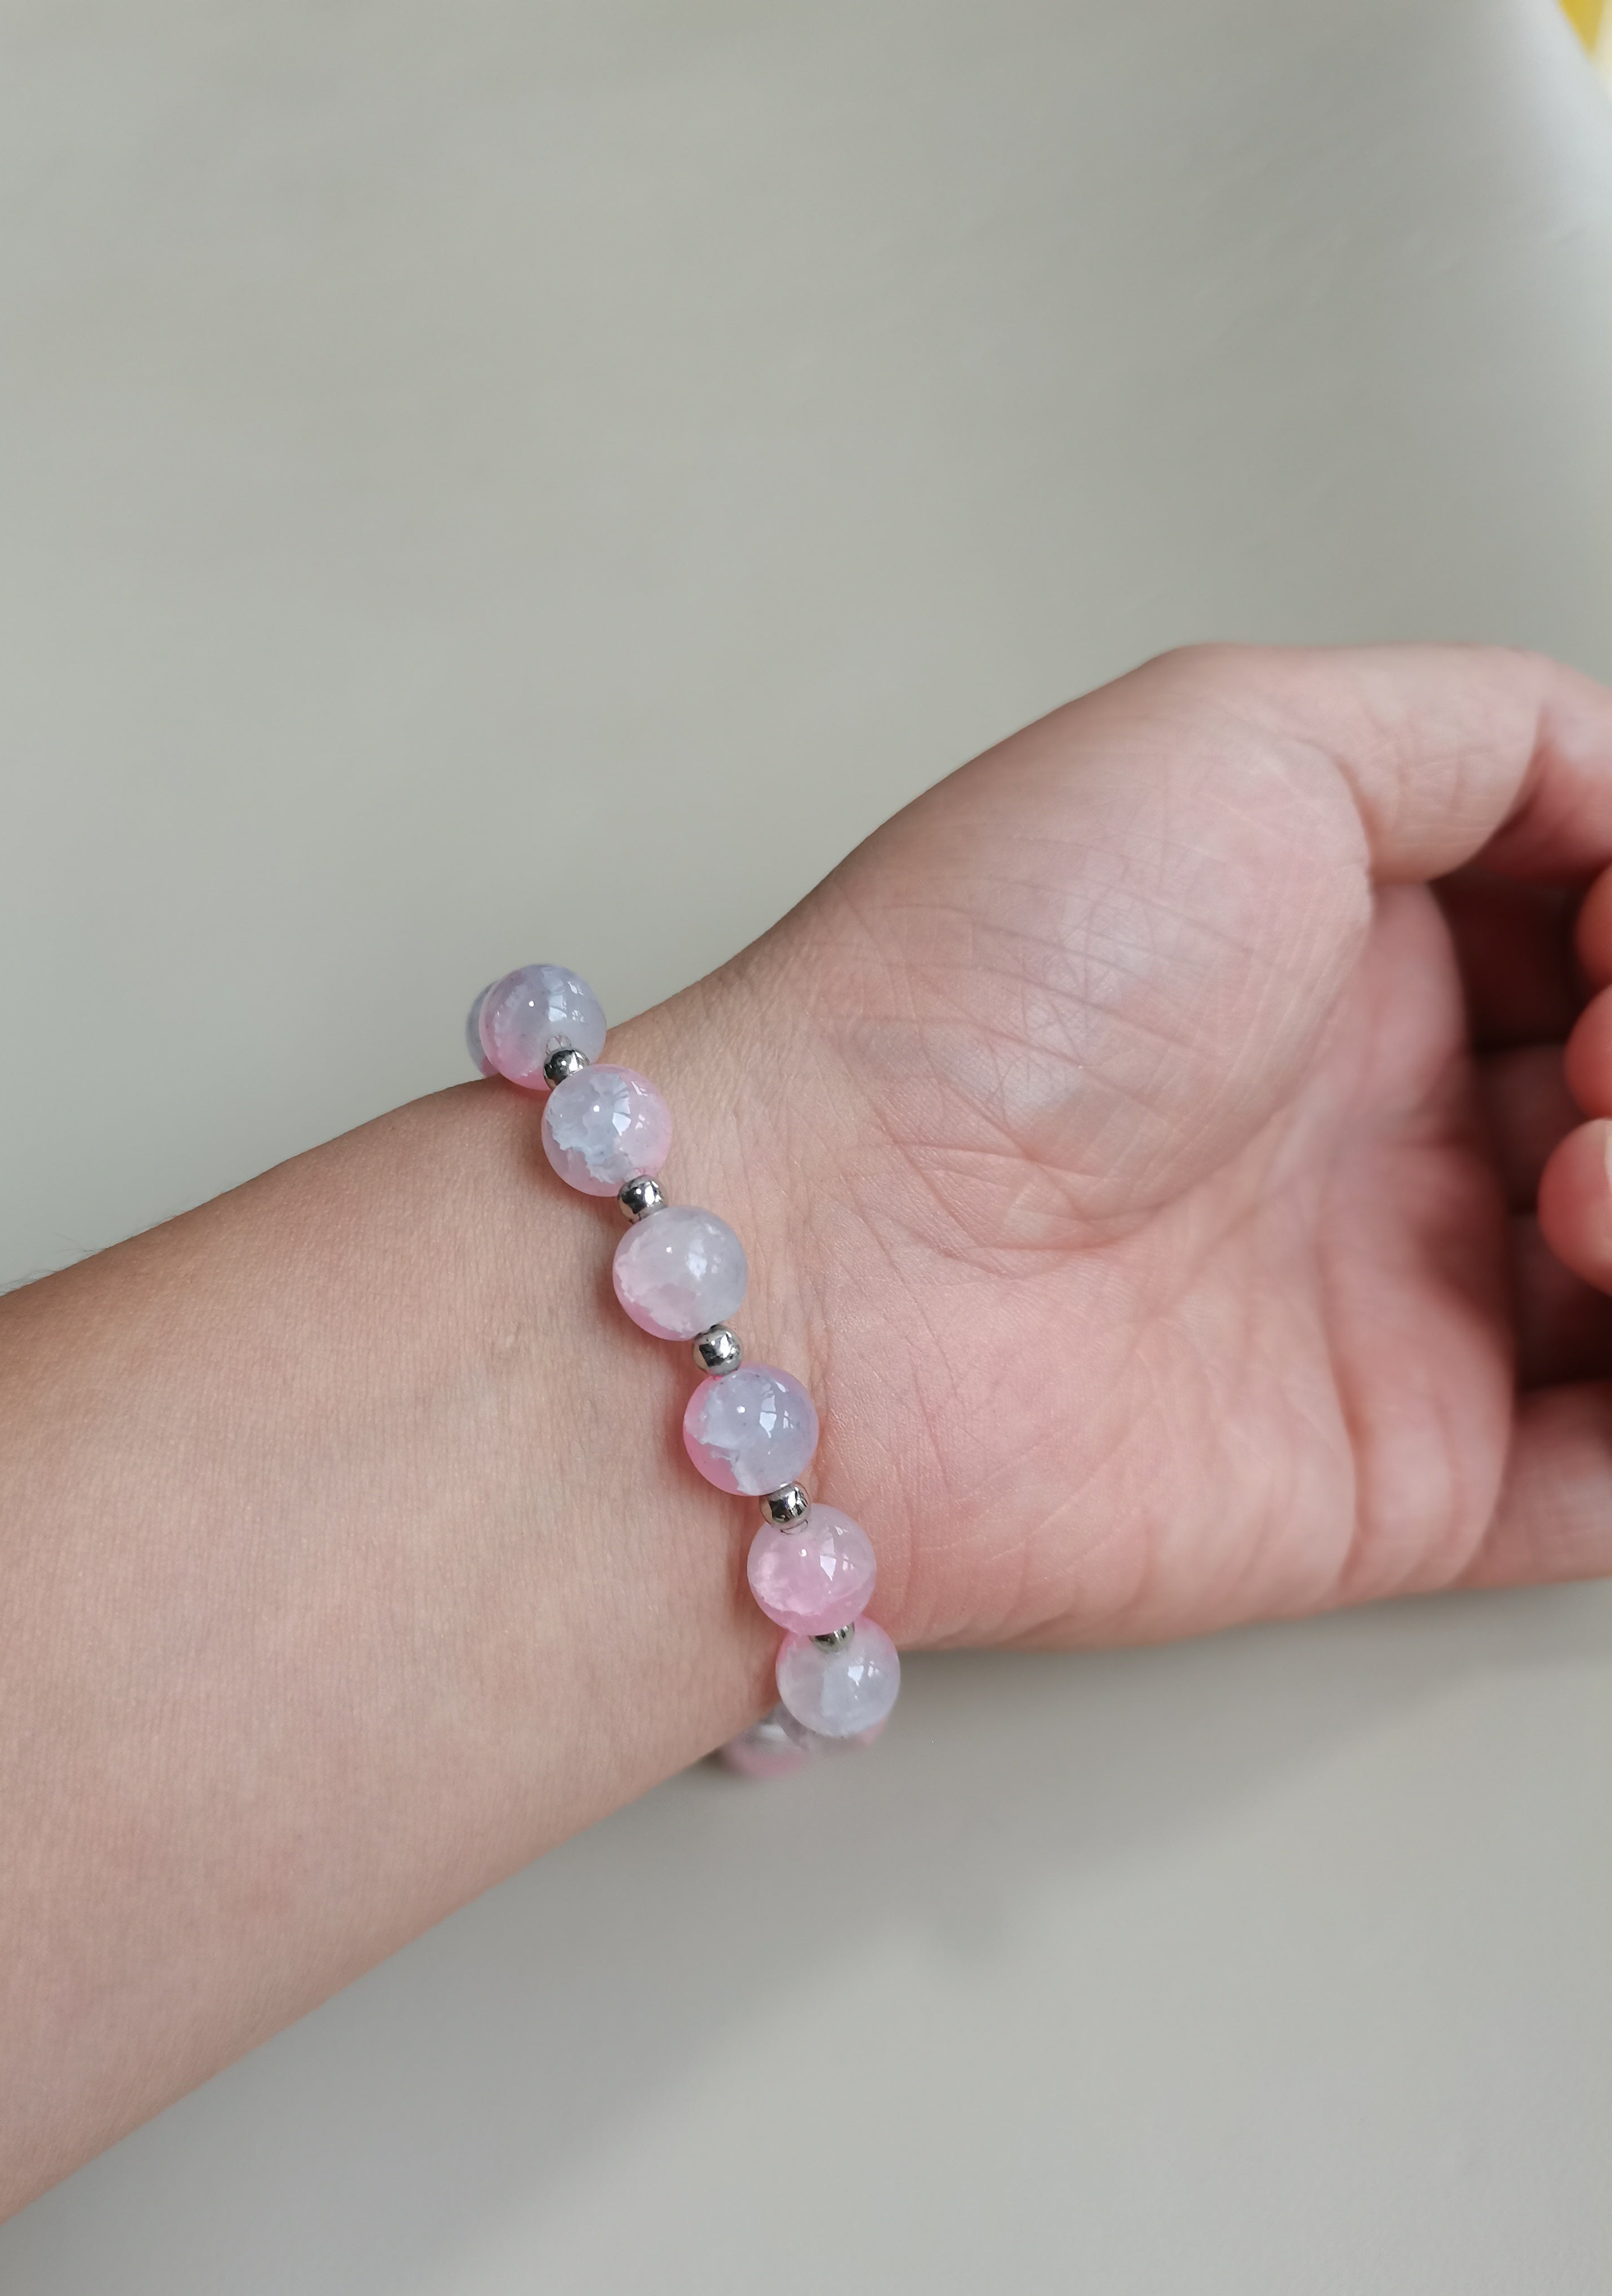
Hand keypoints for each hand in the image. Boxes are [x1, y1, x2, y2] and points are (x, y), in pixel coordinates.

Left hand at [640, 646, 1611, 1646]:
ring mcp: (1397, 1313)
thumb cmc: (981, 995)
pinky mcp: (1401, 1490)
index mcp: (1349, 952)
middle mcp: (1379, 1130)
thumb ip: (1482, 735)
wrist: (830, 1259)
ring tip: (1581, 1186)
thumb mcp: (1237, 738)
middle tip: (1603, 1070)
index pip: (1602, 927)